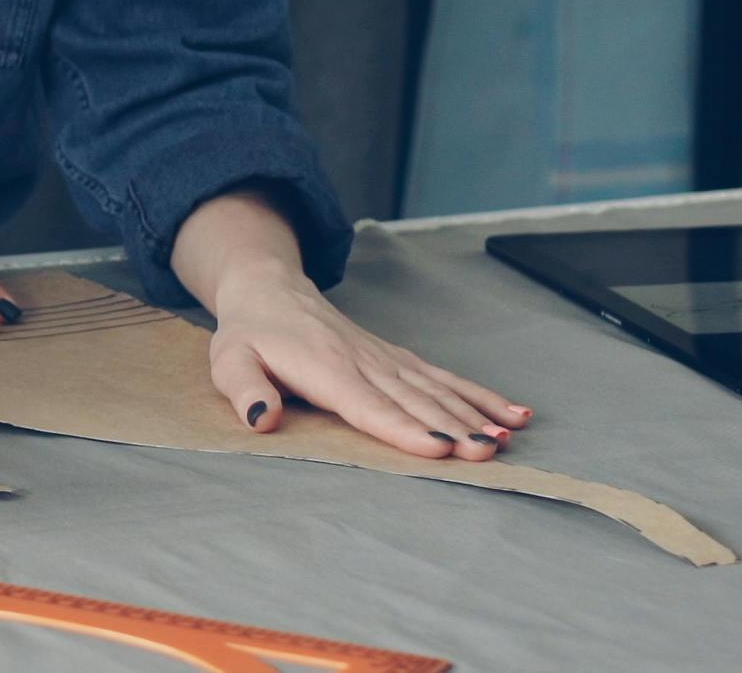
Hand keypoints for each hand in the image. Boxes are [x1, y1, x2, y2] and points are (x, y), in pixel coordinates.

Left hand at [202, 270, 531, 462]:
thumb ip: (246, 389)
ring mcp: (386, 360)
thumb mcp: (230, 360)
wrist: (270, 288)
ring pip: (436, 390)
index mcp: (325, 368)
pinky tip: (511, 413)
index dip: (404, 428)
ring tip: (507, 438)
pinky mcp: (397, 359)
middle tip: (488, 453)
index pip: (369, 404)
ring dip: (474, 414)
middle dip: (453, 428)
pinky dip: (479, 395)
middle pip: (414, 401)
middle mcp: (363, 363)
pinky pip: (442, 377)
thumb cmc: (250, 332)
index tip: (438, 449)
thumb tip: (262, 419)